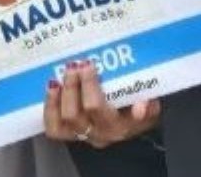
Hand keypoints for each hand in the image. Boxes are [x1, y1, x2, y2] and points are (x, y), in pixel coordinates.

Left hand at [42, 61, 160, 148]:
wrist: (131, 125)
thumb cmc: (138, 110)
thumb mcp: (151, 107)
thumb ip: (149, 105)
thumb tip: (141, 105)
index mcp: (118, 127)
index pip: (97, 108)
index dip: (89, 87)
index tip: (88, 64)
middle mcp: (98, 134)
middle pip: (75, 115)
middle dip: (71, 87)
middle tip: (73, 65)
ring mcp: (81, 135)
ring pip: (62, 122)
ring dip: (57, 98)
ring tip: (57, 78)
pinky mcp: (69, 134)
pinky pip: (53, 128)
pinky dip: (49, 108)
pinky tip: (51, 90)